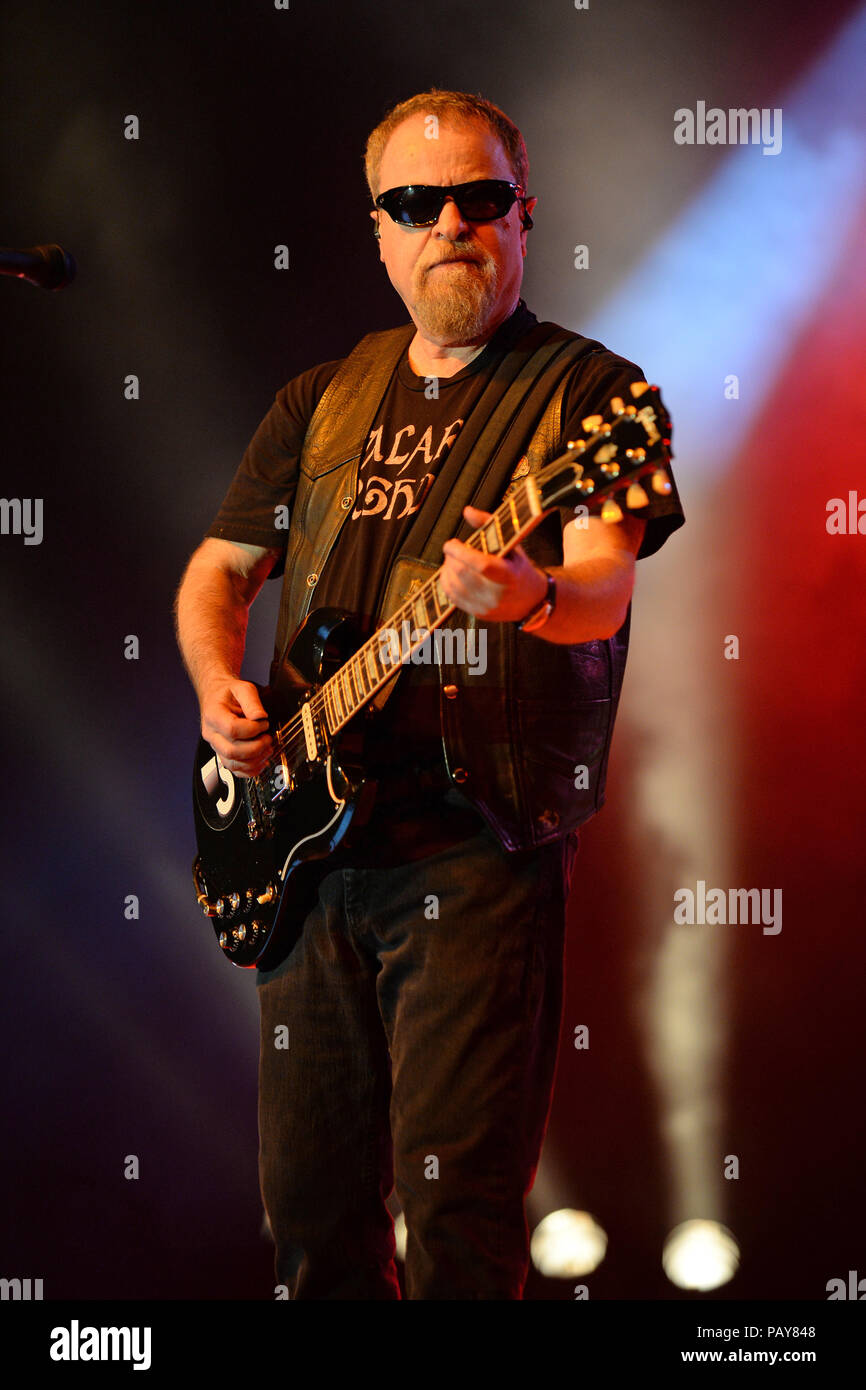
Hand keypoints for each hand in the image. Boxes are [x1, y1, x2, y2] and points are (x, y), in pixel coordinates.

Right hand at [199, 678, 272, 777]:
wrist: (217, 695)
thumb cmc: (228, 692)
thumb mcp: (242, 688)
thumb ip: (252, 701)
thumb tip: (260, 717)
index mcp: (213, 715)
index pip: (232, 729)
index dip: (252, 729)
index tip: (264, 723)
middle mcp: (211, 733)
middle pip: (232, 751)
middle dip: (256, 747)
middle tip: (268, 738)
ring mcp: (216, 746)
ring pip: (233, 764)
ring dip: (255, 760)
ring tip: (267, 749)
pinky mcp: (223, 753)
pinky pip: (234, 770)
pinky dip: (250, 770)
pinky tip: (261, 761)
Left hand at [440, 505, 547, 621]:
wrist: (532, 600)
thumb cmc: (519, 568)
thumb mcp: (512, 545)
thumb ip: (489, 525)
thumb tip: (467, 511)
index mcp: (508, 575)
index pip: (480, 565)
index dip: (460, 553)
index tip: (451, 543)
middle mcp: (497, 594)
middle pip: (463, 575)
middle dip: (451, 559)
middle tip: (451, 551)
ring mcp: (487, 606)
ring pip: (454, 587)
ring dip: (446, 571)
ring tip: (452, 561)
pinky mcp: (478, 614)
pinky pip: (453, 598)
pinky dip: (447, 584)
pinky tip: (451, 574)